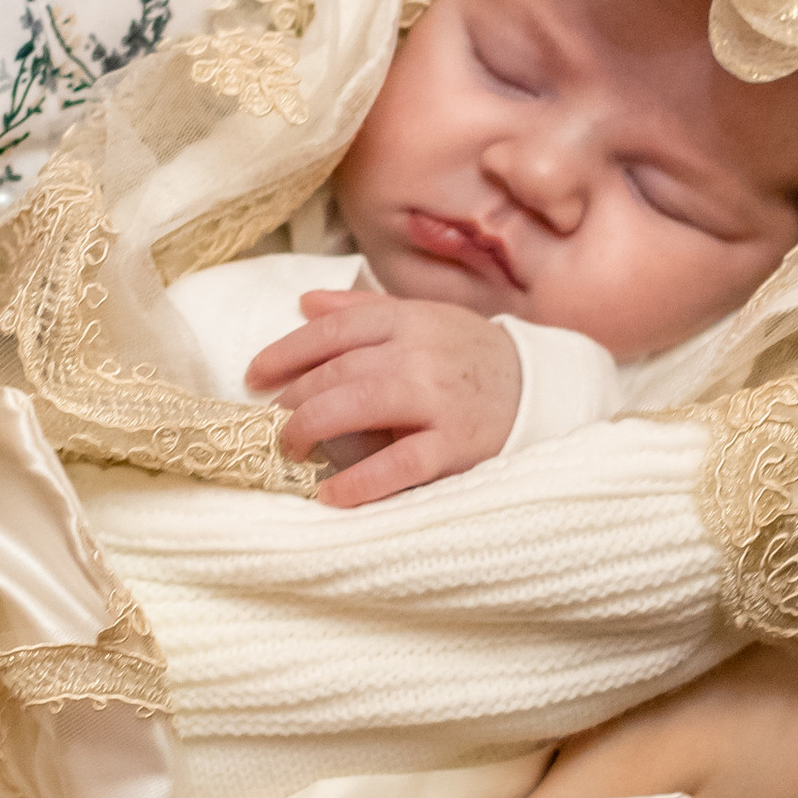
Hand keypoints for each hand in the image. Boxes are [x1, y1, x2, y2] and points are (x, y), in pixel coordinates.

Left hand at [246, 285, 522, 505]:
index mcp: (408, 321)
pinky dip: (362, 482)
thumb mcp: (424, 318)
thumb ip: (365, 311)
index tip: (255, 376)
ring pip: (359, 405)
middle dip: (294, 398)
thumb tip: (306, 302)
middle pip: (338, 371)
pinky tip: (331, 495)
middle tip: (270, 423)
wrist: (541, 389)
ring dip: (313, 427)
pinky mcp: (456, 445)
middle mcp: (419, 354)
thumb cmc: (470, 356)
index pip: (334, 330)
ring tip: (289, 449)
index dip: (288, 352)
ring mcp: (438, 400)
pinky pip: (400, 464)